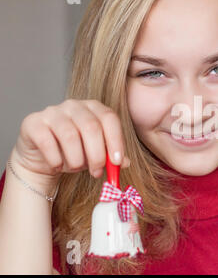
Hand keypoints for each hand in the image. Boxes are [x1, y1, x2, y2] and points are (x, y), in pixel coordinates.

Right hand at [9, 99, 129, 193]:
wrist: (43, 157)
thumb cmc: (75, 152)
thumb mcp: (97, 154)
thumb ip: (112, 157)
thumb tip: (124, 163)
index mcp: (94, 108)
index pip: (109, 118)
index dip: (115, 140)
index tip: (117, 162)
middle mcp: (74, 105)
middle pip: (91, 127)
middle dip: (97, 155)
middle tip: (97, 172)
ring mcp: (52, 111)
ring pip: (70, 136)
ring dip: (76, 159)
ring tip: (76, 168)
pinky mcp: (33, 122)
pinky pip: (47, 142)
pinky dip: (56, 159)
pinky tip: (58, 166)